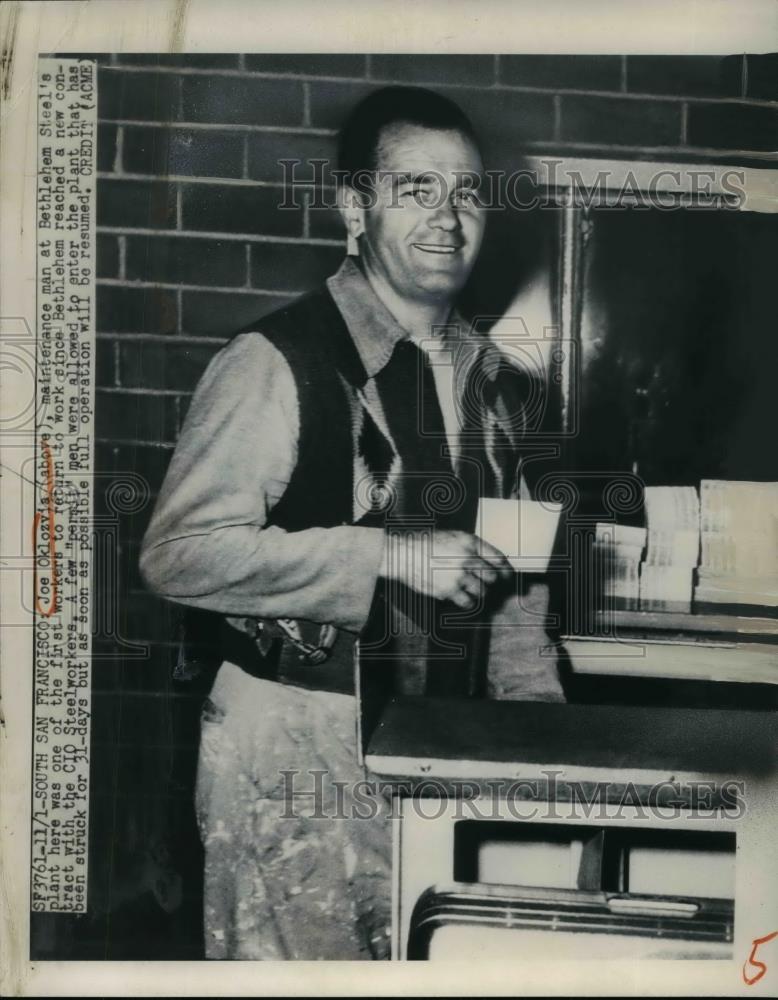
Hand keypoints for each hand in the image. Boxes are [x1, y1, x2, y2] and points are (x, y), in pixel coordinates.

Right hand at [379, 529, 511, 609]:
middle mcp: (466, 559)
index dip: (505, 568)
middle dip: (491, 581)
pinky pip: (468, 602)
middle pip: (492, 577)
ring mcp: (457, 576)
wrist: (403, 553)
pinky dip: (469, 602)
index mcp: (468, 542)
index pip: (498, 558)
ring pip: (482, 592)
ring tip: (474, 590)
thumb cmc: (425, 543)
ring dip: (480, 592)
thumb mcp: (452, 536)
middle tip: (488, 582)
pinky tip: (464, 598)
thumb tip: (490, 562)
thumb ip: (471, 547)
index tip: (506, 575)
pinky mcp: (448, 591)